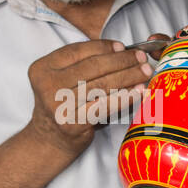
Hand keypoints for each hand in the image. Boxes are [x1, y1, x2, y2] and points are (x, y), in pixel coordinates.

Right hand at [26, 40, 153, 155]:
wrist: (49, 140)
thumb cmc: (64, 105)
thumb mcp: (63, 80)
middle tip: (141, 58)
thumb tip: (122, 51)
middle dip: (121, 60)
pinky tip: (138, 92)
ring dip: (128, 76)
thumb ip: (84, 65)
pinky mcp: (73, 123)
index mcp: (43, 68)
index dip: (103, 46)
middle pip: (92, 66)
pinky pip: (105, 106)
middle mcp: (48, 85)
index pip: (77, 50)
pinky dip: (125, 97)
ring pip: (102, 85)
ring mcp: (59, 105)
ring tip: (145, 72)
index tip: (123, 47)